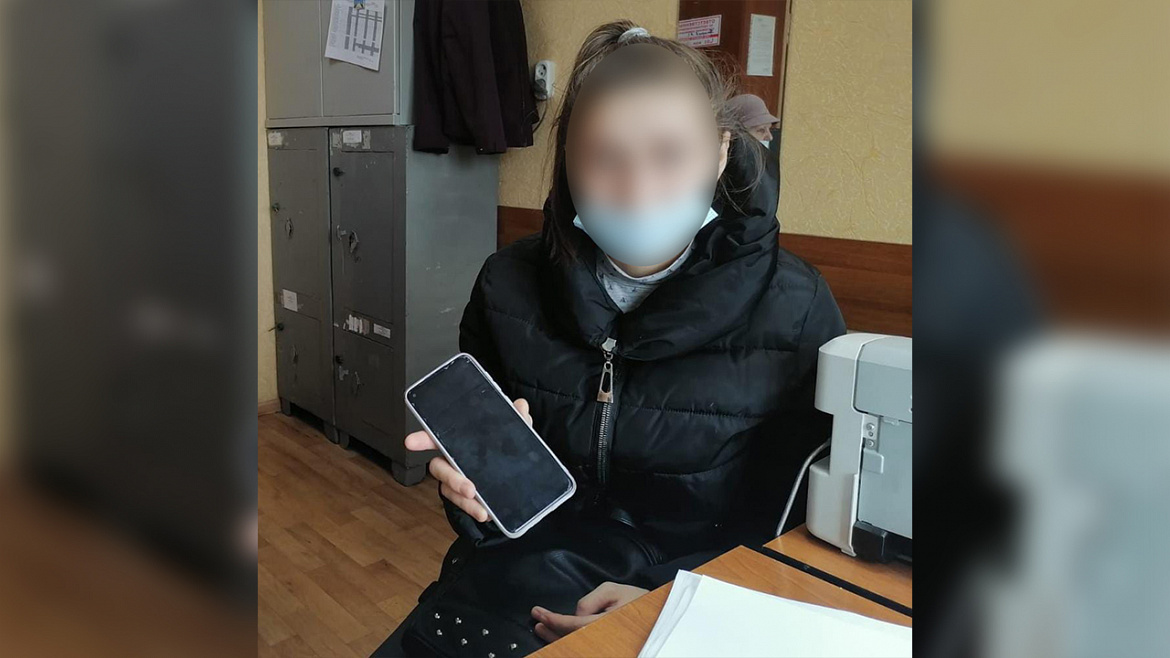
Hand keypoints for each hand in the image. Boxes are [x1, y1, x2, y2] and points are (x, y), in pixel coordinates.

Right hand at [404, 397, 533, 522]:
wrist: (515, 475)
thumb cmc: (502, 447)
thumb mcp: (512, 432)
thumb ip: (515, 420)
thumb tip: (521, 406)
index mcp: (458, 440)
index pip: (436, 436)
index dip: (422, 438)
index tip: (410, 442)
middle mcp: (451, 460)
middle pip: (440, 469)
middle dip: (453, 479)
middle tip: (470, 489)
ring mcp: (455, 479)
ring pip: (449, 491)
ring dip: (465, 501)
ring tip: (482, 509)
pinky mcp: (463, 497)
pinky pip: (462, 505)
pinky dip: (473, 510)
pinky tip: (487, 514)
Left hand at [531, 582, 648, 642]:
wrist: (657, 612)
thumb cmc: (636, 600)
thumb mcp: (611, 591)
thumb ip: (589, 601)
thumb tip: (576, 614)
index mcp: (605, 624)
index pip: (572, 626)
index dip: (554, 620)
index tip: (540, 614)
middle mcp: (602, 638)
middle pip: (570, 640)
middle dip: (551, 631)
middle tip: (537, 622)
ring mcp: (604, 645)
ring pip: (575, 645)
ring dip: (556, 637)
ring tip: (542, 628)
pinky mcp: (605, 647)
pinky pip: (583, 646)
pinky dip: (568, 641)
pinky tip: (558, 637)